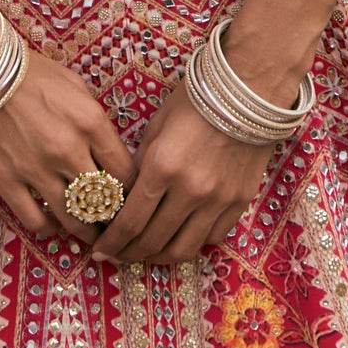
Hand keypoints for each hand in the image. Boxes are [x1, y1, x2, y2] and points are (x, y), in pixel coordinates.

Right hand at [0, 47, 134, 245]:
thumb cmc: (30, 72)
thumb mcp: (75, 85)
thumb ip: (95, 120)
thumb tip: (108, 152)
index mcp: (90, 122)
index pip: (126, 173)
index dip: (132, 191)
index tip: (130, 198)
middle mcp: (69, 150)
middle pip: (104, 202)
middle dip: (114, 215)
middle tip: (114, 221)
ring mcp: (37, 170)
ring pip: (75, 220)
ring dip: (87, 231)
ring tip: (91, 232)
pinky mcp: (8, 183)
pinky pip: (38, 222)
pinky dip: (51, 229)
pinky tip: (55, 223)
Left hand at [91, 81, 272, 266]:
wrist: (247, 89)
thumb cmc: (195, 100)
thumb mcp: (157, 125)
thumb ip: (140, 163)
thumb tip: (126, 197)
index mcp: (162, 167)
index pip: (130, 221)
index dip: (111, 242)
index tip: (99, 251)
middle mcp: (189, 190)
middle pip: (153, 241)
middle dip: (129, 253)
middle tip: (118, 255)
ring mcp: (217, 200)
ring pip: (183, 250)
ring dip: (159, 257)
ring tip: (146, 254)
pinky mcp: (239, 203)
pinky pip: (212, 238)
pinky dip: (192, 243)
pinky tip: (180, 238)